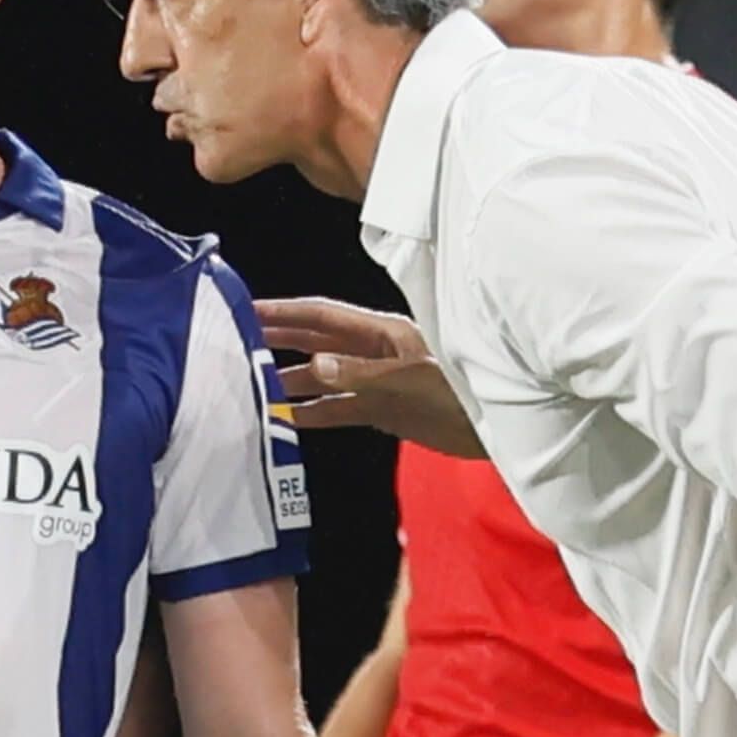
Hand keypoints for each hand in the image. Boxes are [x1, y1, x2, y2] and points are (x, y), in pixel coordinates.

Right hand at [253, 298, 483, 459]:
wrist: (499, 426)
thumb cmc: (462, 392)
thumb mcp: (409, 380)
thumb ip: (360, 375)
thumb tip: (313, 364)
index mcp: (380, 332)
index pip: (321, 316)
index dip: (284, 312)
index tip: (248, 309)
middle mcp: (374, 353)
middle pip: (316, 341)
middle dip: (278, 340)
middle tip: (237, 342)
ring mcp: (378, 382)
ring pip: (324, 377)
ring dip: (292, 380)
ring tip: (255, 385)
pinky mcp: (385, 410)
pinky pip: (341, 408)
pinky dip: (315, 412)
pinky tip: (290, 418)